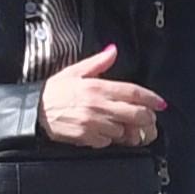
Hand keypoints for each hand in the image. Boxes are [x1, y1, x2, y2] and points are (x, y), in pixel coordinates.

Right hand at [40, 46, 165, 148]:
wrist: (34, 110)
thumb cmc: (54, 91)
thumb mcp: (76, 71)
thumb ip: (99, 62)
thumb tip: (112, 51)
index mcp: (98, 87)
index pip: (133, 92)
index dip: (151, 98)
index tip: (160, 103)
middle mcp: (99, 105)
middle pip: (136, 114)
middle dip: (146, 118)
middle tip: (148, 119)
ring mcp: (93, 123)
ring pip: (123, 131)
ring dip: (125, 130)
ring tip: (120, 125)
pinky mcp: (86, 137)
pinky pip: (107, 142)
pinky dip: (108, 139)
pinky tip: (102, 132)